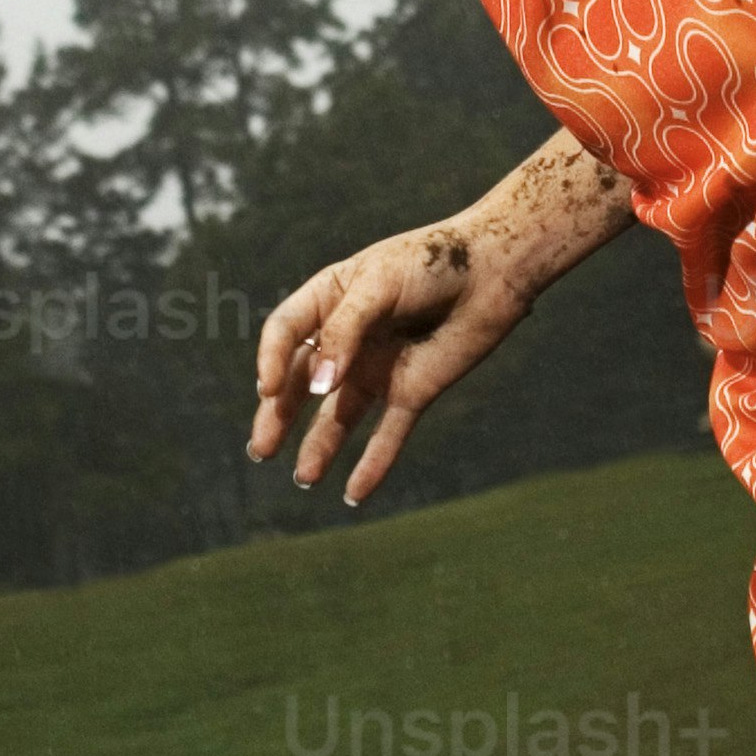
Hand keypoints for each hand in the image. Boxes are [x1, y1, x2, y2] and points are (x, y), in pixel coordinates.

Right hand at [248, 213, 531, 507]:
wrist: (494, 270)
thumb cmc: (432, 261)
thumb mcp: (378, 284)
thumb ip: (345, 332)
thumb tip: (319, 385)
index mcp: (329, 299)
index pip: (285, 333)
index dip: (271, 361)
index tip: (271, 388)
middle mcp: (347, 339)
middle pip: (303, 382)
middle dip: (279, 416)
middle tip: (261, 449)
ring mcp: (378, 367)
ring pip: (339, 415)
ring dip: (320, 446)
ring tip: (305, 478)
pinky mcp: (411, 392)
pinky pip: (387, 434)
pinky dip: (372, 464)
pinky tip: (355, 494)